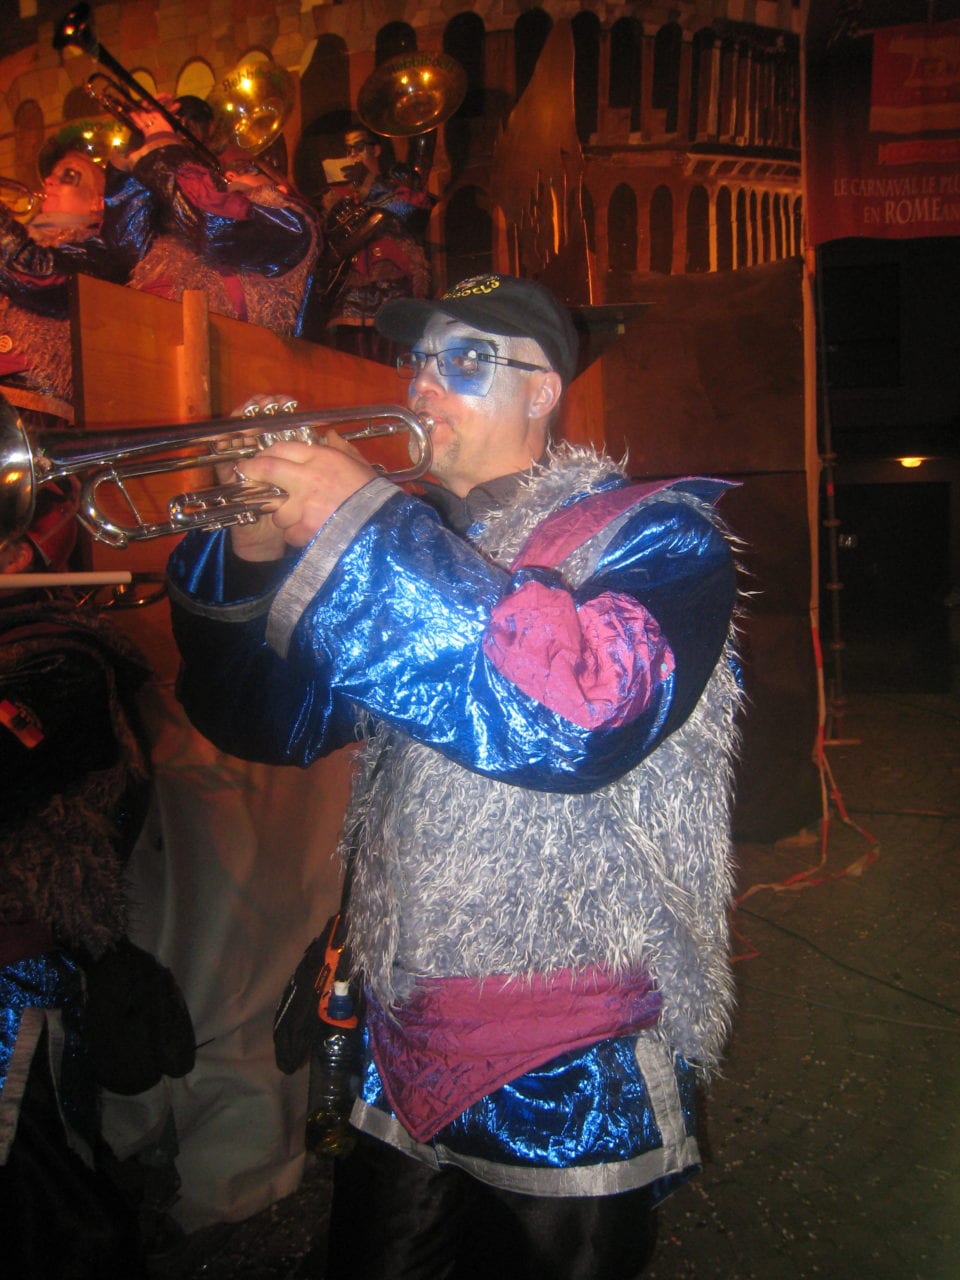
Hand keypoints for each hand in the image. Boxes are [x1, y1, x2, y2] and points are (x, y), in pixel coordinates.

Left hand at [216, 398, 376, 559]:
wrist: (383, 524)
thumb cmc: (373, 493)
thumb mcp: (359, 464)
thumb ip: (341, 448)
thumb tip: (329, 435)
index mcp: (321, 458)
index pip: (283, 447)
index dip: (267, 452)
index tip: (261, 459)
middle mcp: (308, 478)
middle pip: (267, 468)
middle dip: (251, 470)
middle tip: (245, 473)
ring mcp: (304, 505)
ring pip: (276, 509)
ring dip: (283, 514)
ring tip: (299, 517)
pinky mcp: (304, 529)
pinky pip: (289, 533)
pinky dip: (296, 535)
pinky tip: (310, 533)